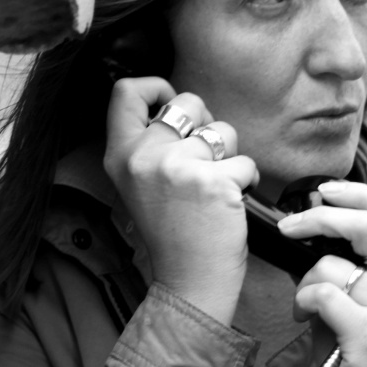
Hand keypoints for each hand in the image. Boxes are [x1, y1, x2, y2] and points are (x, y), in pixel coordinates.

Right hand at [104, 77, 258, 323]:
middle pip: (187, 101)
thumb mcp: (139, 183)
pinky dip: (246, 180)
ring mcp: (177, 167)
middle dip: (206, 122)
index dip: (156, 87)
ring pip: (223, 130)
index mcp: (120, 155)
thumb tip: (180, 107)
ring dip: (229, 155)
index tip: (171, 106)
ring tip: (216, 185)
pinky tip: (231, 202)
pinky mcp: (212, 181)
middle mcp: (144, 157)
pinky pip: (245, 162)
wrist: (189, 279)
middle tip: (204, 155)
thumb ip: (149, 143)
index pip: (125, 91)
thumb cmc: (171, 231)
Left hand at [278, 182, 366, 366]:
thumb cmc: (348, 344)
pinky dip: (304, 301)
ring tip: (304, 305)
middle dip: (319, 216)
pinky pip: (324, 294)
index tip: (326, 189)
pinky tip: (305, 317)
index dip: (358, 191)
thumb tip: (303, 225)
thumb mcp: (349, 296)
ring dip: (304, 281)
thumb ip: (337, 262)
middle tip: (288, 226)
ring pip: (331, 265)